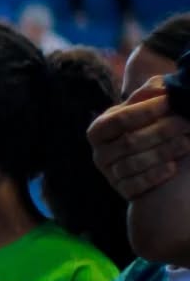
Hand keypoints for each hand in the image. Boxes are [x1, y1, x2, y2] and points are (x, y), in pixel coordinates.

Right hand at [88, 81, 189, 199]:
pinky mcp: (123, 191)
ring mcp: (110, 174)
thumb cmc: (152, 126)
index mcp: (99, 130)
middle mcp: (100, 153)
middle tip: (186, 122)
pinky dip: (155, 176)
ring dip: (162, 152)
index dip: (146, 111)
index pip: (119, 119)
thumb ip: (151, 93)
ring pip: (132, 164)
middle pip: (129, 142)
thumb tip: (159, 89)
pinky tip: (173, 167)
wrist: (155, 156)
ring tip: (186, 143)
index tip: (170, 102)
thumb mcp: (149, 107)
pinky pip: (135, 186)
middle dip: (160, 131)